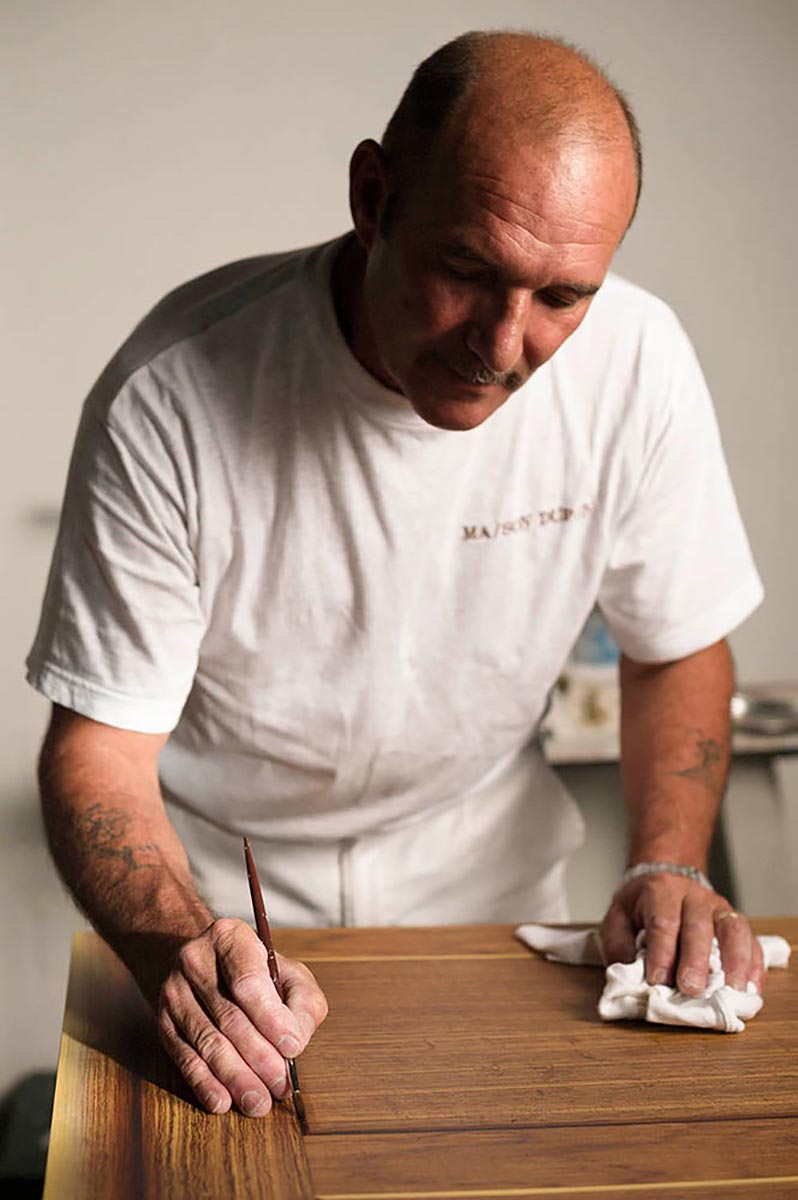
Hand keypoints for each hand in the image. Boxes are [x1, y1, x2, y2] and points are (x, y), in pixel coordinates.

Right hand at [154, 918, 327, 1115]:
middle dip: (258, 1057)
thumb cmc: (257, 972)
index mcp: (229, 937)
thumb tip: (296, 1038)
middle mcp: (195, 959)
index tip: (293, 1047)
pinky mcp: (164, 1021)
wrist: (205, 963)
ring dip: (235, 1077)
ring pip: (207, 1041)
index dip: (271, 1018)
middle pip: (229, 1017)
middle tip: (280, 1085)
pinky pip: (184, 1057)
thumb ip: (302, 1001)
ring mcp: (174, 991)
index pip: (248, 981)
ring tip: (258, 1102)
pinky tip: (222, 1101)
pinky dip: (204, 1083)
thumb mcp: (288, 972)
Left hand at [599, 872, 763, 995]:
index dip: (661, 953)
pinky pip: (751, 941)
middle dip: (695, 961)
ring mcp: (719, 908)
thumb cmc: (642, 906)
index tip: (657, 981)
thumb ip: (618, 943)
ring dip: (735, 962)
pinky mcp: (736, 922)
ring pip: (733, 930)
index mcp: (661, 893)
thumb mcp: (618, 916)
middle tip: (691, 990)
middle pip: (698, 927)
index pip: (663, 922)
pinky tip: (751, 988)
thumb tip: (628, 975)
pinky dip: (754, 965)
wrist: (667, 878)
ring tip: (732, 992)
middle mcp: (693, 897)